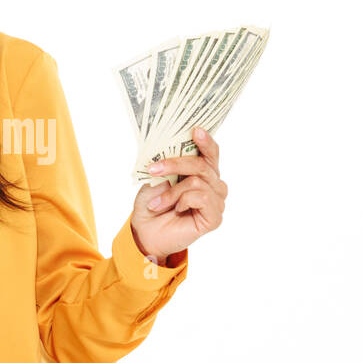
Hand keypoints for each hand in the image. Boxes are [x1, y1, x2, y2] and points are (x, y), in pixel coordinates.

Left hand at [129, 126, 227, 262]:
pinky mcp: (215, 217)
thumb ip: (170, 164)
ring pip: (198, 181)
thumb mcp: (157, 179)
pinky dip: (183, 201)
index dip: (206, 141)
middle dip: (175, 164)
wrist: (146, 233)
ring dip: (173, 192)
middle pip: (202, 164)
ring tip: (158, 204)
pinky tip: (177, 210)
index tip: (195, 130)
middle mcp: (214, 185)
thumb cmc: (153, 204)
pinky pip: (202, 197)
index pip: (210, 153)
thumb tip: (173, 150)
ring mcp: (216, 201)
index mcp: (202, 173)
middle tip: (153, 169)